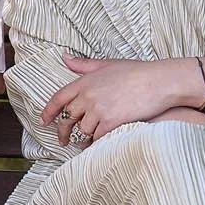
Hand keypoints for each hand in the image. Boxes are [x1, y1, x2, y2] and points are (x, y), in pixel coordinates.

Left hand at [40, 55, 199, 145]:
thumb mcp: (108, 64)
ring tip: (84, 143)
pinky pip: (97, 138)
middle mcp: (88, 96)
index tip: (45, 121)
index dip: (49, 111)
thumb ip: (84, 65)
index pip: (59, 98)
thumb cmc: (137, 72)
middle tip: (63, 140)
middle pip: (67, 119)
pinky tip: (97, 145)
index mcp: (85, 81)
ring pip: (82, 131)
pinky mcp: (111, 122)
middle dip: (63, 131)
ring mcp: (99, 110)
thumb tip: (65, 58)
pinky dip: (96, 143)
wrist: (159, 82)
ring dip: (82, 139)